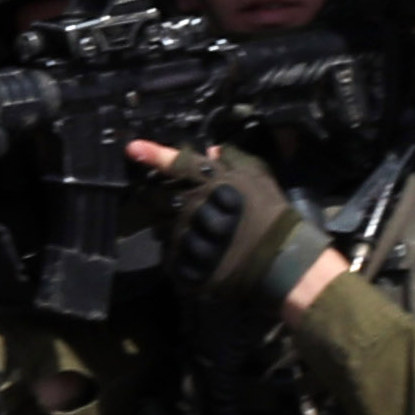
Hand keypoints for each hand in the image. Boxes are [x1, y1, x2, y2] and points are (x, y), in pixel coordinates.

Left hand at [130, 140, 346, 315]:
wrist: (282, 260)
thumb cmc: (272, 214)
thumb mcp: (260, 178)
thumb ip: (234, 161)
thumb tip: (212, 150)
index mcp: (212, 182)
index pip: (178, 165)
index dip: (154, 155)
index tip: (132, 148)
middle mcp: (196, 207)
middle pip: (161, 199)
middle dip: (164, 201)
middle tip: (186, 212)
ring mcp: (190, 237)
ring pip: (164, 230)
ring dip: (175, 230)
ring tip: (199, 236)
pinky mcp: (188, 265)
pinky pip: (172, 258)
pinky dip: (181, 257)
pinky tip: (200, 257)